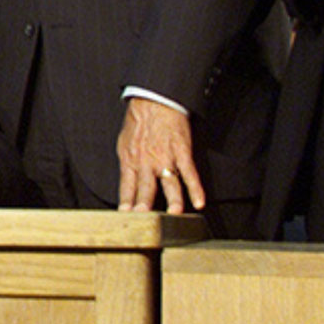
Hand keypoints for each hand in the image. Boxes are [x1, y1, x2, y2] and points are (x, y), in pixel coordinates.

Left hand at [116, 98, 204, 213]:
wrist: (154, 100)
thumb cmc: (138, 121)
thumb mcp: (124, 143)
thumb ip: (127, 163)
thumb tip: (127, 181)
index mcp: (129, 160)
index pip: (126, 187)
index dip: (126, 203)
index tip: (126, 218)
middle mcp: (145, 162)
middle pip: (145, 189)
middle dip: (144, 206)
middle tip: (144, 222)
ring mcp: (164, 157)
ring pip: (169, 183)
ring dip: (173, 200)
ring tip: (174, 215)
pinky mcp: (181, 151)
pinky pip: (189, 172)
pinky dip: (196, 187)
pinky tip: (200, 201)